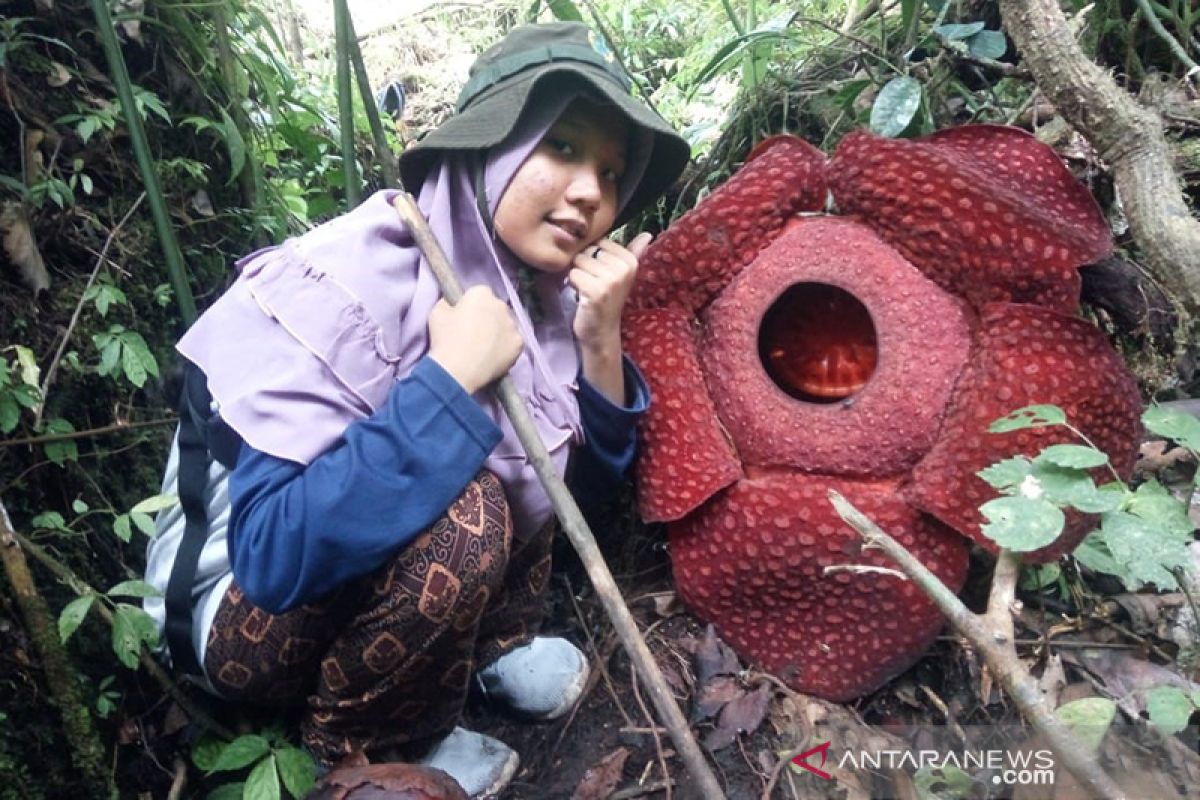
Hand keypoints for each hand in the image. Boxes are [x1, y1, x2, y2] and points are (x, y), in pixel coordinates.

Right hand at [427, 285, 522, 393]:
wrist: (458, 370)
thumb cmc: (446, 339)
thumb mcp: (437, 313)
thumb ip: (447, 303)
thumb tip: (452, 305)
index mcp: (481, 294)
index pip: (479, 294)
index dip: (471, 306)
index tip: (464, 318)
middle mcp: (501, 305)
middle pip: (495, 308)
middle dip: (487, 317)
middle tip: (474, 334)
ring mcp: (513, 325)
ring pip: (506, 326)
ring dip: (498, 332)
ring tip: (483, 348)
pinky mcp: (519, 344)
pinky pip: (513, 343)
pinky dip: (506, 348)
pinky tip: (493, 356)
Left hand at [569, 231, 650, 355]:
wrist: (602, 331)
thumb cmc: (608, 300)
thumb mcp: (622, 274)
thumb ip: (633, 252)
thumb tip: (647, 234)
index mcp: (631, 261)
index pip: (599, 242)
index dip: (594, 258)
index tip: (601, 276)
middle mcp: (624, 268)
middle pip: (588, 250)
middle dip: (584, 266)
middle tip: (593, 284)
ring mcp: (611, 280)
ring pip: (578, 261)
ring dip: (578, 276)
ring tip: (588, 290)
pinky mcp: (596, 290)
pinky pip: (573, 274)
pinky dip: (572, 285)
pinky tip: (582, 296)